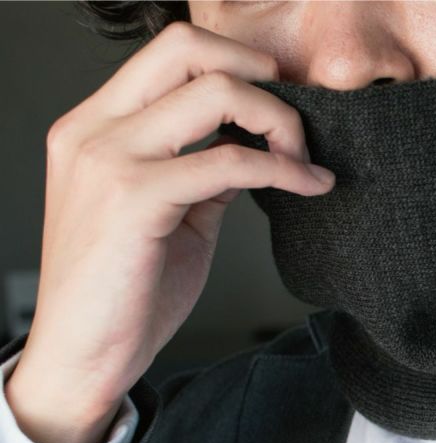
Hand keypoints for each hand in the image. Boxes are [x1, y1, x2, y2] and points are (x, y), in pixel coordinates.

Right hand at [6, 21, 334, 442]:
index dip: (236, 65)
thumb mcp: (168, 220)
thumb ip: (200, 176)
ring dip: (279, 122)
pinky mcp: (133, 199)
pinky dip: (282, 170)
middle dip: (258, 75)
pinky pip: (229, 162)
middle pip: (188, 49)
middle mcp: (93, 131)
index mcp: (95, 129)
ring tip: (305, 163)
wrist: (85, 357)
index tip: (279, 102)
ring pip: (214, 93)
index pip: (170, 55)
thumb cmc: (123, 296)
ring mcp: (108, 159)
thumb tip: (247, 150)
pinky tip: (309, 186)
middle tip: (298, 123)